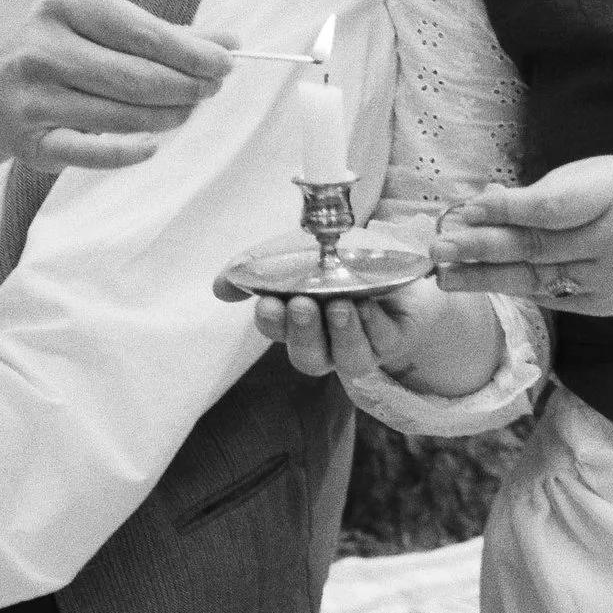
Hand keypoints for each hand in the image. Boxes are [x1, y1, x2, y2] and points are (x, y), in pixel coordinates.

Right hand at [0, 0, 233, 196]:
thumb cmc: (61, 47)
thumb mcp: (102, 23)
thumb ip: (166, 33)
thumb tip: (230, 42)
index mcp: (66, 5)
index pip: (144, 32)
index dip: (192, 53)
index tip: (226, 63)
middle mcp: (44, 49)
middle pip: (137, 77)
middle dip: (186, 87)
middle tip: (211, 90)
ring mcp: (35, 99)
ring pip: (121, 116)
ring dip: (168, 118)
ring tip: (186, 111)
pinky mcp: (33, 143)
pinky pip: (92, 154)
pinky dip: (130, 151)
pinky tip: (153, 143)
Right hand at [252, 278, 504, 400]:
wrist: (391, 255)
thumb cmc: (335, 258)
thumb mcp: (292, 254)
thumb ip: (252, 270)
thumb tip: (219, 289)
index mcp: (297, 322)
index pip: (277, 331)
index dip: (271, 322)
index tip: (269, 301)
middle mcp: (327, 341)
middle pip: (309, 358)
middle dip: (303, 333)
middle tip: (303, 304)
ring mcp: (362, 344)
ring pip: (348, 359)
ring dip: (341, 334)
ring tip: (340, 306)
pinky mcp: (393, 340)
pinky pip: (383, 342)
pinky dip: (373, 324)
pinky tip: (369, 305)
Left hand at [430, 158, 612, 315]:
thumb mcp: (592, 175)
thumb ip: (541, 192)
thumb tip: (483, 201)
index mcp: (612, 198)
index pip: (551, 209)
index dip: (507, 211)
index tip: (468, 209)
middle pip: (537, 248)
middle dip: (482, 248)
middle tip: (440, 249)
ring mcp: (609, 280)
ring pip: (537, 279)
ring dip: (486, 277)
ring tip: (445, 275)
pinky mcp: (603, 306)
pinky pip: (550, 296)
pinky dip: (514, 286)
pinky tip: (479, 282)